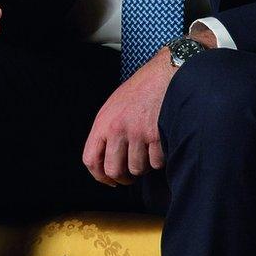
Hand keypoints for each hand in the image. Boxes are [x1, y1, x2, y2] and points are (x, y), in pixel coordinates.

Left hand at [83, 46, 172, 185]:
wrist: (164, 75)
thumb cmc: (139, 92)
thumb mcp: (113, 107)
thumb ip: (107, 132)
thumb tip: (106, 162)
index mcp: (103, 123)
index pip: (91, 160)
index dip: (99, 176)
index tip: (109, 180)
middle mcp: (118, 129)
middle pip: (114, 170)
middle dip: (123, 178)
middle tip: (130, 175)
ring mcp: (138, 133)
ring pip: (138, 169)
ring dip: (144, 166)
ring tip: (146, 151)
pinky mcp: (158, 136)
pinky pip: (157, 162)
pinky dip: (160, 159)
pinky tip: (160, 145)